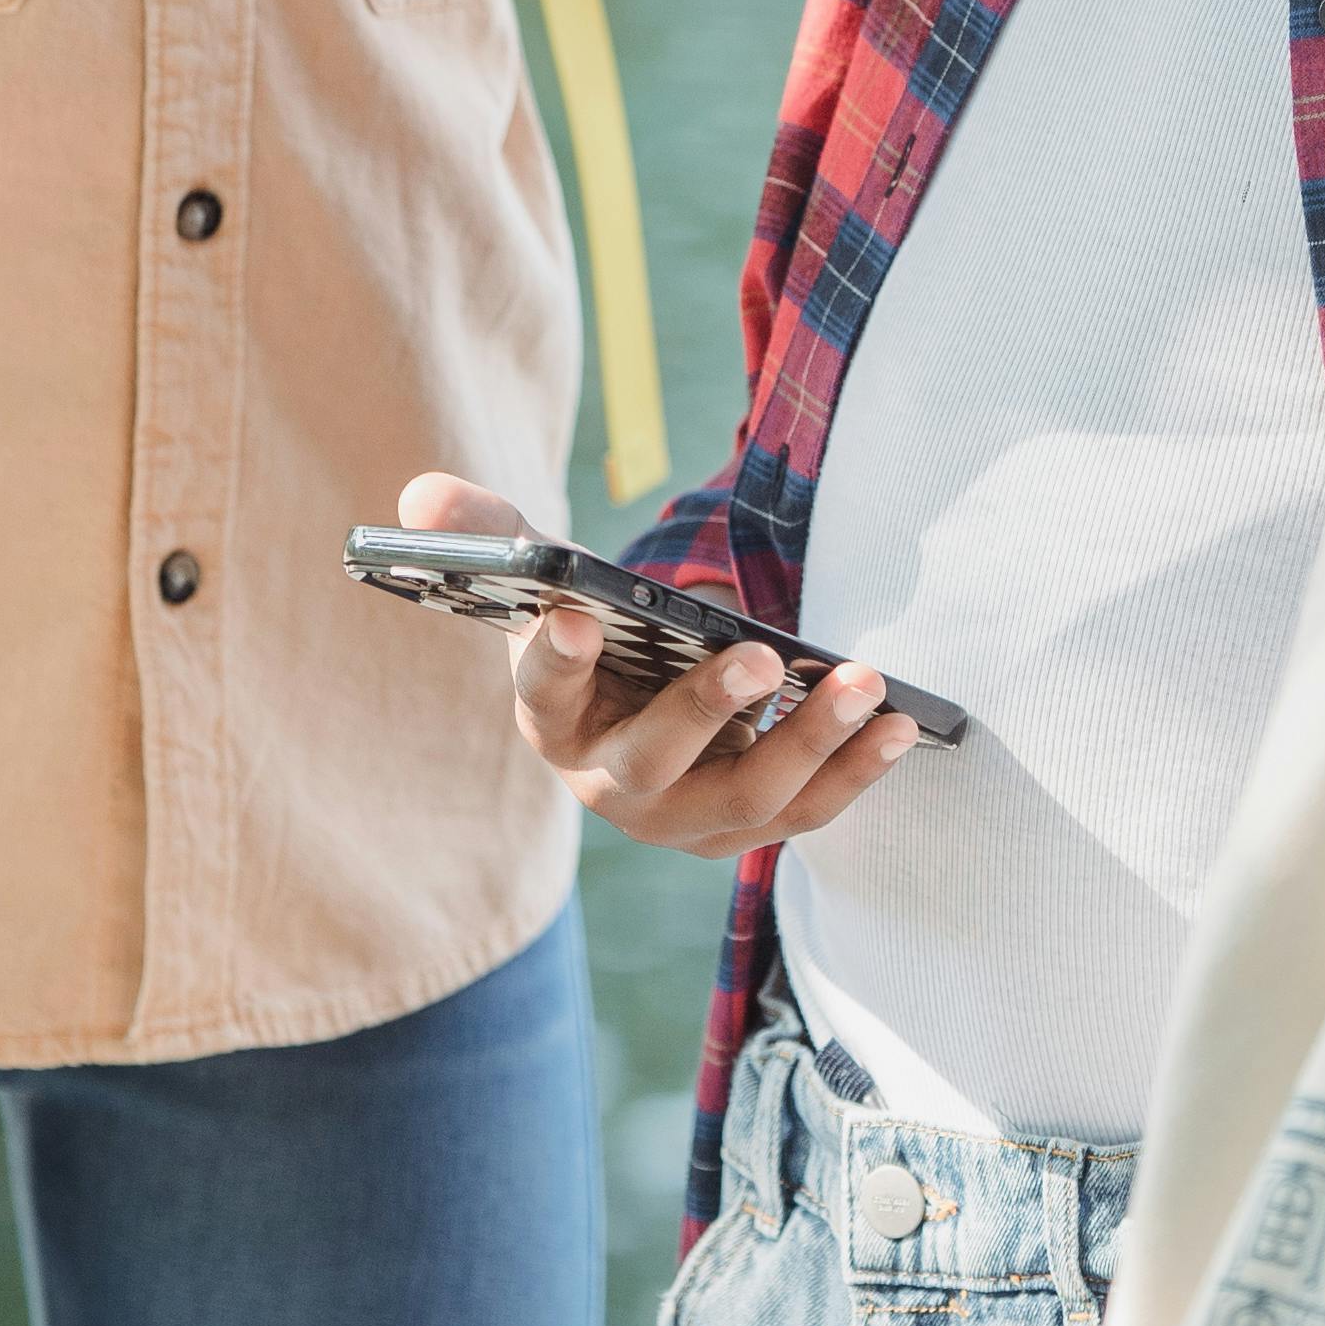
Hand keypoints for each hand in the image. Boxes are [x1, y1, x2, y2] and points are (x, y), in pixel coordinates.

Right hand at [393, 473, 919, 858]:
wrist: (638, 704)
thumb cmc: (592, 632)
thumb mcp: (542, 579)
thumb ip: (490, 531)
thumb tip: (421, 497)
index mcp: (547, 718)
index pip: (541, 693)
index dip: (553, 659)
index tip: (575, 617)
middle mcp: (607, 785)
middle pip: (654, 761)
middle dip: (709, 710)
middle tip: (765, 657)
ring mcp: (681, 817)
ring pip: (747, 796)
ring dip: (812, 744)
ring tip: (868, 685)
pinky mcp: (745, 827)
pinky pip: (805, 811)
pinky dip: (856, 772)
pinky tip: (902, 724)